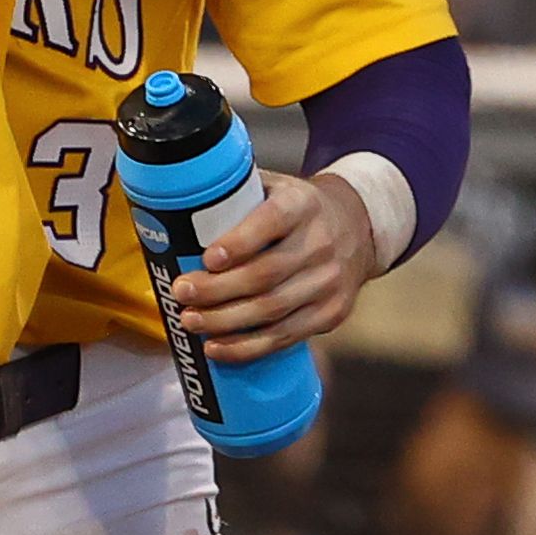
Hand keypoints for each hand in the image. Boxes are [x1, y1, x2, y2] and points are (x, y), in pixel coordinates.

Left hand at [170, 167, 376, 358]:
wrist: (357, 229)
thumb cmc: (298, 211)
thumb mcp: (275, 187)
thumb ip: (236, 193)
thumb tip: (179, 201)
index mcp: (302, 205)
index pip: (272, 222)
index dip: (239, 242)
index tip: (208, 258)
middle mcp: (320, 243)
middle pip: (265, 274)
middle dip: (217, 289)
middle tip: (182, 292)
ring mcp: (328, 282)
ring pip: (271, 310)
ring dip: (224, 321)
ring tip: (191, 321)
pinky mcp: (330, 313)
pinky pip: (284, 336)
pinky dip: (246, 347)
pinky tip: (217, 347)